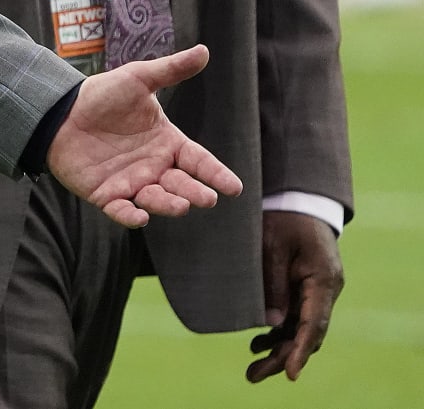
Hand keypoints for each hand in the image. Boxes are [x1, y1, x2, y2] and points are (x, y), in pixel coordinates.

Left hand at [46, 44, 244, 227]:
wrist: (60, 110)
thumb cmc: (102, 95)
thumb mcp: (138, 79)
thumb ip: (170, 70)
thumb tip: (205, 50)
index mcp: (168, 143)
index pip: (199, 161)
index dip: (216, 174)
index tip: (234, 188)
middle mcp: (154, 167)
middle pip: (182, 185)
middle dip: (195, 192)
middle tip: (206, 198)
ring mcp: (131, 183)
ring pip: (156, 200)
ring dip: (168, 204)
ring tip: (180, 204)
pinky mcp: (106, 194)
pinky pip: (121, 210)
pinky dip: (130, 216)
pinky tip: (138, 217)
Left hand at [247, 211, 343, 381]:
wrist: (296, 201)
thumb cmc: (284, 219)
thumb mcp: (273, 246)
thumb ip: (273, 283)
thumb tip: (272, 322)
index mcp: (323, 280)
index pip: (313, 323)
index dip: (299, 350)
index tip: (291, 373)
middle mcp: (323, 291)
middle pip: (306, 334)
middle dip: (283, 358)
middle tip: (254, 375)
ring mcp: (314, 292)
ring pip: (299, 330)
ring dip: (278, 350)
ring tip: (253, 370)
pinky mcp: (303, 290)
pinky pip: (293, 319)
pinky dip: (277, 333)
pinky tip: (257, 345)